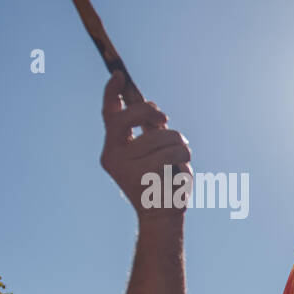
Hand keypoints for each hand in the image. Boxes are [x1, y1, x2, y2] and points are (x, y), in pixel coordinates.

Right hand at [100, 73, 190, 215]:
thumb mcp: (153, 153)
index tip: (119, 75)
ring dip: (181, 146)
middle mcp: (113, 156)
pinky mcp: (142, 177)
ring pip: (164, 136)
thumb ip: (149, 132)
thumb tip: (151, 109)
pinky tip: (179, 176)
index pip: (109, 115)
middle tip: (166, 122)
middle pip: (134, 117)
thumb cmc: (161, 181)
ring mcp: (125, 167)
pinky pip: (172, 154)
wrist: (162, 217)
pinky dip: (184, 161)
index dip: (112, 93)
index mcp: (113, 148)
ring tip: (180, 161)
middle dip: (156, 115)